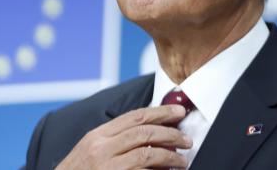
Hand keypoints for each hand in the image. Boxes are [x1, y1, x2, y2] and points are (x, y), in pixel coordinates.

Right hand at [55, 104, 192, 169]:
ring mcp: (107, 166)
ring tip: (183, 160)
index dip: (159, 112)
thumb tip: (147, 133)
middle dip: (170, 133)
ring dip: (170, 155)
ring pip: (147, 153)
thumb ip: (113, 140)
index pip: (134, 117)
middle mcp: (101, 148)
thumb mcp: (90, 152)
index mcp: (96, 136)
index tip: (177, 111)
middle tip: (187, 139)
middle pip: (144, 132)